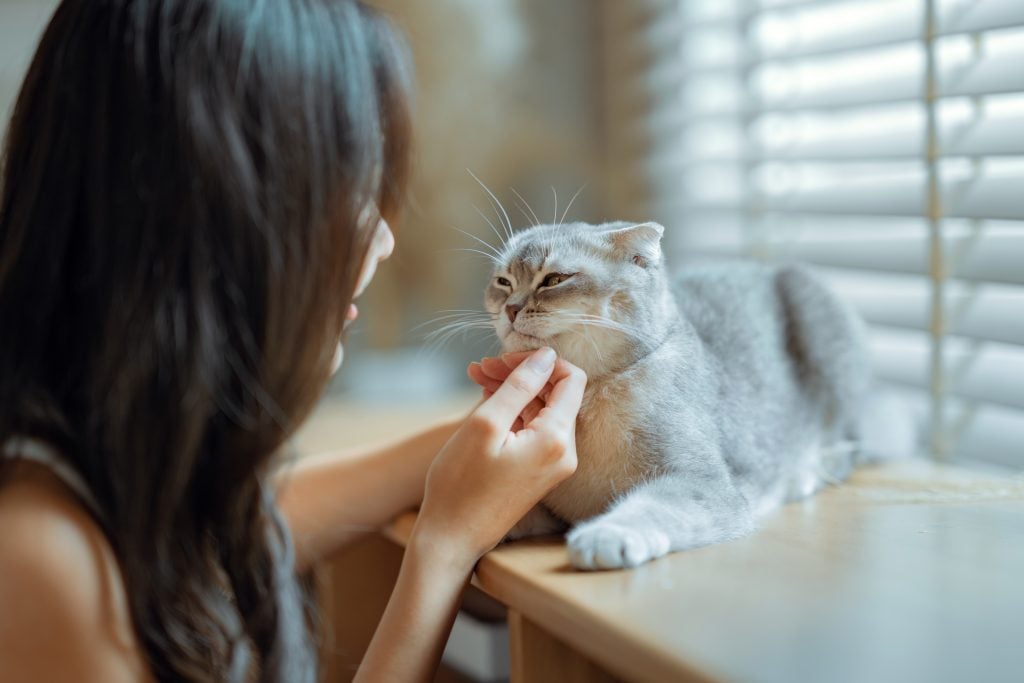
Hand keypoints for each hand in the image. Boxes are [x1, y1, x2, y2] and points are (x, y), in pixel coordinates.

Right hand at [412, 348, 586, 566]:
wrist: (451, 539)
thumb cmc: (460, 484)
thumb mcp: (485, 424)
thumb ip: (519, 386)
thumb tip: (546, 356)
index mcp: (557, 440)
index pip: (571, 379)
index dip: (539, 362)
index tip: (504, 359)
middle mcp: (564, 453)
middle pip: (555, 394)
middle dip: (520, 374)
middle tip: (482, 367)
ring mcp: (553, 465)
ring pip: (542, 410)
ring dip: (513, 390)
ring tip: (477, 378)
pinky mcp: (539, 472)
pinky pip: (534, 429)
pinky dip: (512, 411)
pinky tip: (486, 399)